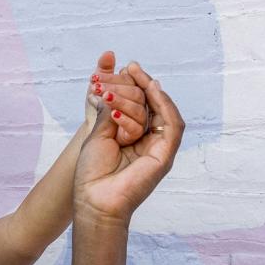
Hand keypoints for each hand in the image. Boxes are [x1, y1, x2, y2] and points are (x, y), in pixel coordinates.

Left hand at [74, 65, 183, 226]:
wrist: (93, 199)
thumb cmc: (92, 173)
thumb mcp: (99, 134)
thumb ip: (111, 112)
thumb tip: (114, 89)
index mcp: (133, 139)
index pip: (141, 106)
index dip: (136, 86)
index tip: (125, 68)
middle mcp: (148, 142)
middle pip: (153, 106)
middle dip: (143, 84)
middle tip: (131, 66)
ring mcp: (159, 149)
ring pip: (163, 112)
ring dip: (152, 91)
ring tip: (139, 74)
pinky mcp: (165, 156)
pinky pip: (172, 125)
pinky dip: (165, 106)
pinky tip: (152, 90)